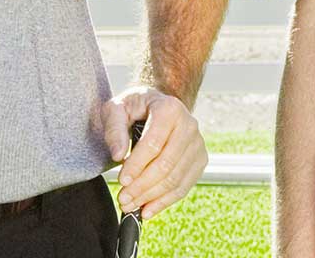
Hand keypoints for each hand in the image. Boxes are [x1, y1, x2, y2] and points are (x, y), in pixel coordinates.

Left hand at [104, 87, 206, 220]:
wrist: (157, 106)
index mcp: (169, 108)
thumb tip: (118, 156)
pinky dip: (165, 201)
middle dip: (142, 186)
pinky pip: (184, 186)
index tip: (121, 181)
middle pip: (166, 165)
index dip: (137, 165)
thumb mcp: (116, 108)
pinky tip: (148, 209)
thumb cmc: (134, 107)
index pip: (153, 143)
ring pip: (175, 179)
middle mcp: (189, 125)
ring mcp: (198, 144)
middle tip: (123, 199)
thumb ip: (114, 129)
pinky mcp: (200, 160)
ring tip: (130, 206)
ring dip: (151, 197)